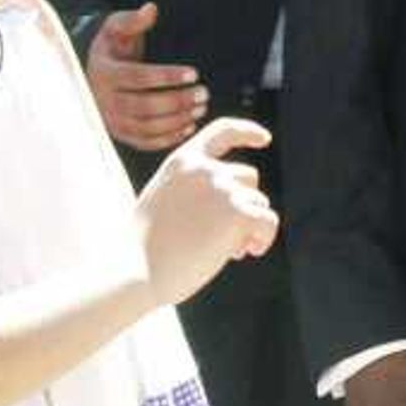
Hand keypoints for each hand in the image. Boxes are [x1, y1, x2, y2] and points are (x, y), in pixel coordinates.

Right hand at [84, 1, 205, 152]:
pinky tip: (189, 126)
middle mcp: (104, 100)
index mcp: (104, 72)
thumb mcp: (116, 28)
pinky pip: (145, 142)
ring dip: (177, 120)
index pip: (137, 77)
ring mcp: (111, 121)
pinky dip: (168, 138)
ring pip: (146, 127)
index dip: (167, 76)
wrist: (96, 74)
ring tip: (201, 108)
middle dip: (177, 101)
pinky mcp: (121, 134)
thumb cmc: (112, 48)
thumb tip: (151, 9)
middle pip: (144, 106)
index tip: (194, 73)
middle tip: (203, 93)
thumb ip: (132, 19)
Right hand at [131, 115, 277, 306]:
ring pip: (259, 204)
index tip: (265, 138)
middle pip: (248, 177)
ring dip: (250, 228)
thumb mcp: (163, 203)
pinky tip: (245, 253)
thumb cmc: (144, 250)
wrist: (136, 273)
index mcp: (181, 162)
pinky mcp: (238, 213)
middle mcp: (204, 168)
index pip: (222, 132)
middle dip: (244, 205)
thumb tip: (235, 203)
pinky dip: (264, 239)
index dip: (247, 132)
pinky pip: (269, 222)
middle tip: (226, 238)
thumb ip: (193, 192)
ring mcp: (222, 188)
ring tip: (225, 251)